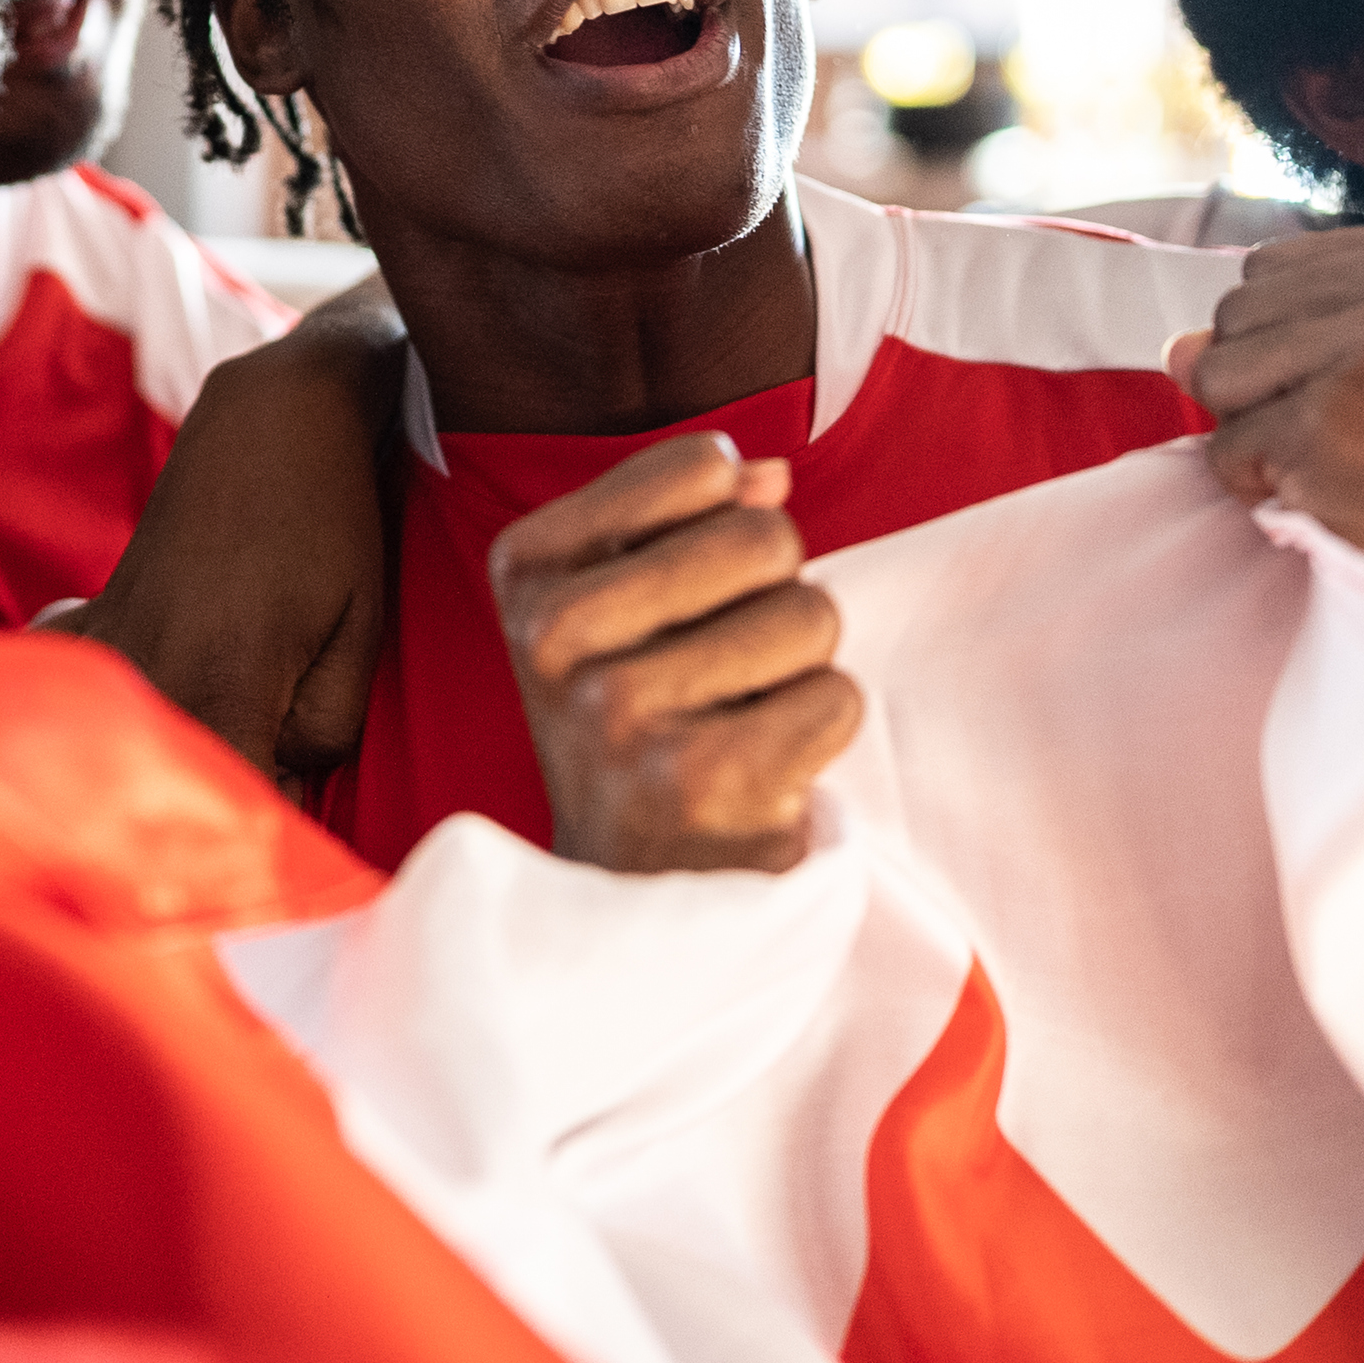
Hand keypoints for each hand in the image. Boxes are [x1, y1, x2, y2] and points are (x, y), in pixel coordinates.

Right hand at [68, 285, 403, 806]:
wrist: (270, 414)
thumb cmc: (332, 522)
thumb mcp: (361, 630)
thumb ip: (325, 727)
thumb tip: (280, 781)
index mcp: (223, 688)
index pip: (230, 816)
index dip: (266, 845)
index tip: (294, 851)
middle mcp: (150, 676)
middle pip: (168, 795)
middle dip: (215, 817)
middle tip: (265, 814)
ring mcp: (111, 648)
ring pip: (124, 754)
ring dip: (167, 770)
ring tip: (216, 763)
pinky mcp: (94, 622)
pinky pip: (80, 698)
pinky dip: (98, 720)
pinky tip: (139, 716)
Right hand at [489, 436, 860, 874]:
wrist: (621, 894)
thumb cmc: (637, 729)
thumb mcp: (620, 607)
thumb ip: (690, 519)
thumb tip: (768, 474)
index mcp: (527, 569)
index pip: (703, 468)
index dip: (726, 528)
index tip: (683, 604)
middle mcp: (555, 635)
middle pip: (765, 536)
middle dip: (776, 597)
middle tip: (727, 672)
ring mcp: (621, 711)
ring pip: (809, 614)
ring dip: (800, 669)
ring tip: (740, 720)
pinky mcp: (700, 782)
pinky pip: (835, 697)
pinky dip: (822, 731)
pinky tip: (763, 769)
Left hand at [1168, 207, 1363, 562]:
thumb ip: (1298, 327)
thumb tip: (1178, 346)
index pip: (1275, 265)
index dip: (1295, 341)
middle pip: (1237, 307)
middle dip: (1268, 383)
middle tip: (1358, 433)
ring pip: (1215, 369)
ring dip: (1258, 433)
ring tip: (1344, 461)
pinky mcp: (1330, 419)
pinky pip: (1224, 446)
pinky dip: (1259, 486)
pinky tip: (1334, 496)